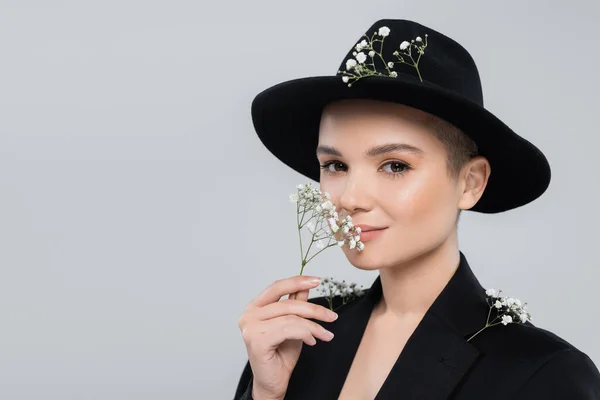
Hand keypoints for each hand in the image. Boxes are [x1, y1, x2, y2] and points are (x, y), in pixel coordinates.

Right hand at [237, 275, 338, 399]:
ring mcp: (250, 327)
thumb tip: (306, 286)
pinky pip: (289, 329)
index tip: (317, 280)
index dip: (297, 281)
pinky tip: (312, 341)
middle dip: (314, 310)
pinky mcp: (257, 340)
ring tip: (325, 334)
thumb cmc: (280, 354)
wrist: (273, 382)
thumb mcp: (292, 324)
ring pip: (291, 318)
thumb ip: (295, 304)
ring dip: (314, 326)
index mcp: (254, 307)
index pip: (277, 287)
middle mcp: (249, 315)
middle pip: (288, 304)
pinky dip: (306, 334)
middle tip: (332, 317)